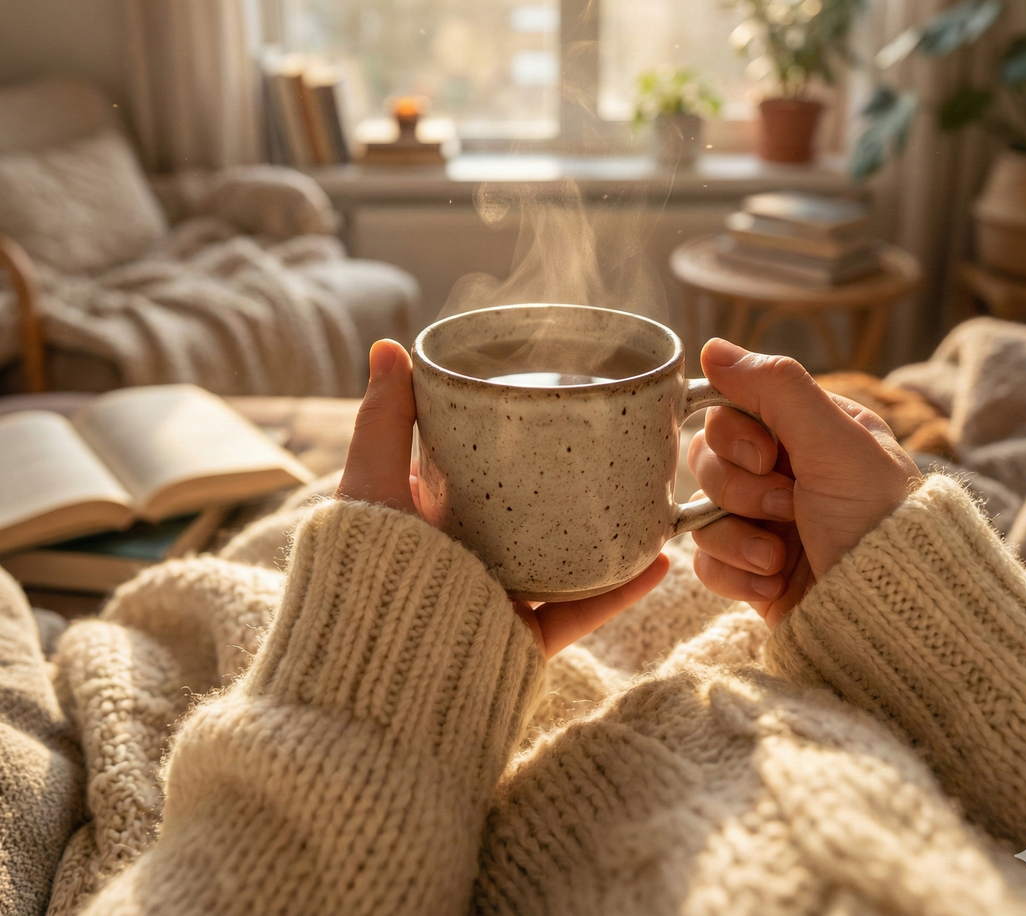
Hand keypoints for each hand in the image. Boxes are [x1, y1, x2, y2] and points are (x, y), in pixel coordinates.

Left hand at [338, 340, 668, 656]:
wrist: (376, 683)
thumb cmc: (365, 574)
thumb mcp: (371, 484)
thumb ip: (383, 421)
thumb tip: (387, 345)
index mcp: (429, 517)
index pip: (474, 467)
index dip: (505, 435)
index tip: (545, 402)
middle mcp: (463, 556)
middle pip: (527, 512)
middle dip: (567, 484)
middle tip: (609, 446)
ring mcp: (496, 600)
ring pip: (563, 560)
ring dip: (606, 535)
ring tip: (646, 499)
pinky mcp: (522, 641)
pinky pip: (581, 610)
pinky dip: (619, 588)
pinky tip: (657, 559)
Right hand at [688, 339, 918, 628]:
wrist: (894, 619)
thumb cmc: (878, 522)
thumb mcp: (835, 442)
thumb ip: (774, 387)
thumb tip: (711, 347)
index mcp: (810, 432)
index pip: (730, 410)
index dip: (735, 435)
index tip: (769, 455)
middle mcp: (786, 473)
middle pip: (706, 460)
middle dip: (742, 490)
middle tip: (788, 508)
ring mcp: (766, 525)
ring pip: (701, 512)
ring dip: (738, 537)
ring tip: (781, 558)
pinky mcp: (752, 572)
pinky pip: (704, 563)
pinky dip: (734, 576)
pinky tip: (774, 585)